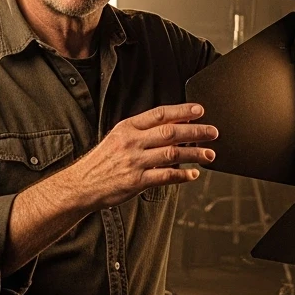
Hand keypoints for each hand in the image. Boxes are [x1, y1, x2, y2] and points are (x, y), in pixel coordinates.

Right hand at [72, 103, 218, 208]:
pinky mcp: (136, 181)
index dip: (182, 111)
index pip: (159, 114)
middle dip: (195, 131)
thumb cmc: (101, 162)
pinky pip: (165, 176)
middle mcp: (132, 142)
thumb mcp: (116, 138)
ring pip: (172, 153)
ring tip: (209, 154)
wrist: (81, 185)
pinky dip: (182, 175)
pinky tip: (193, 174)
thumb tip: (170, 125)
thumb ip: (140, 132)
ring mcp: (135, 162)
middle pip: (170, 132)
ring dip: (194, 153)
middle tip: (213, 132)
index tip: (199, 110)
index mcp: (127, 128)